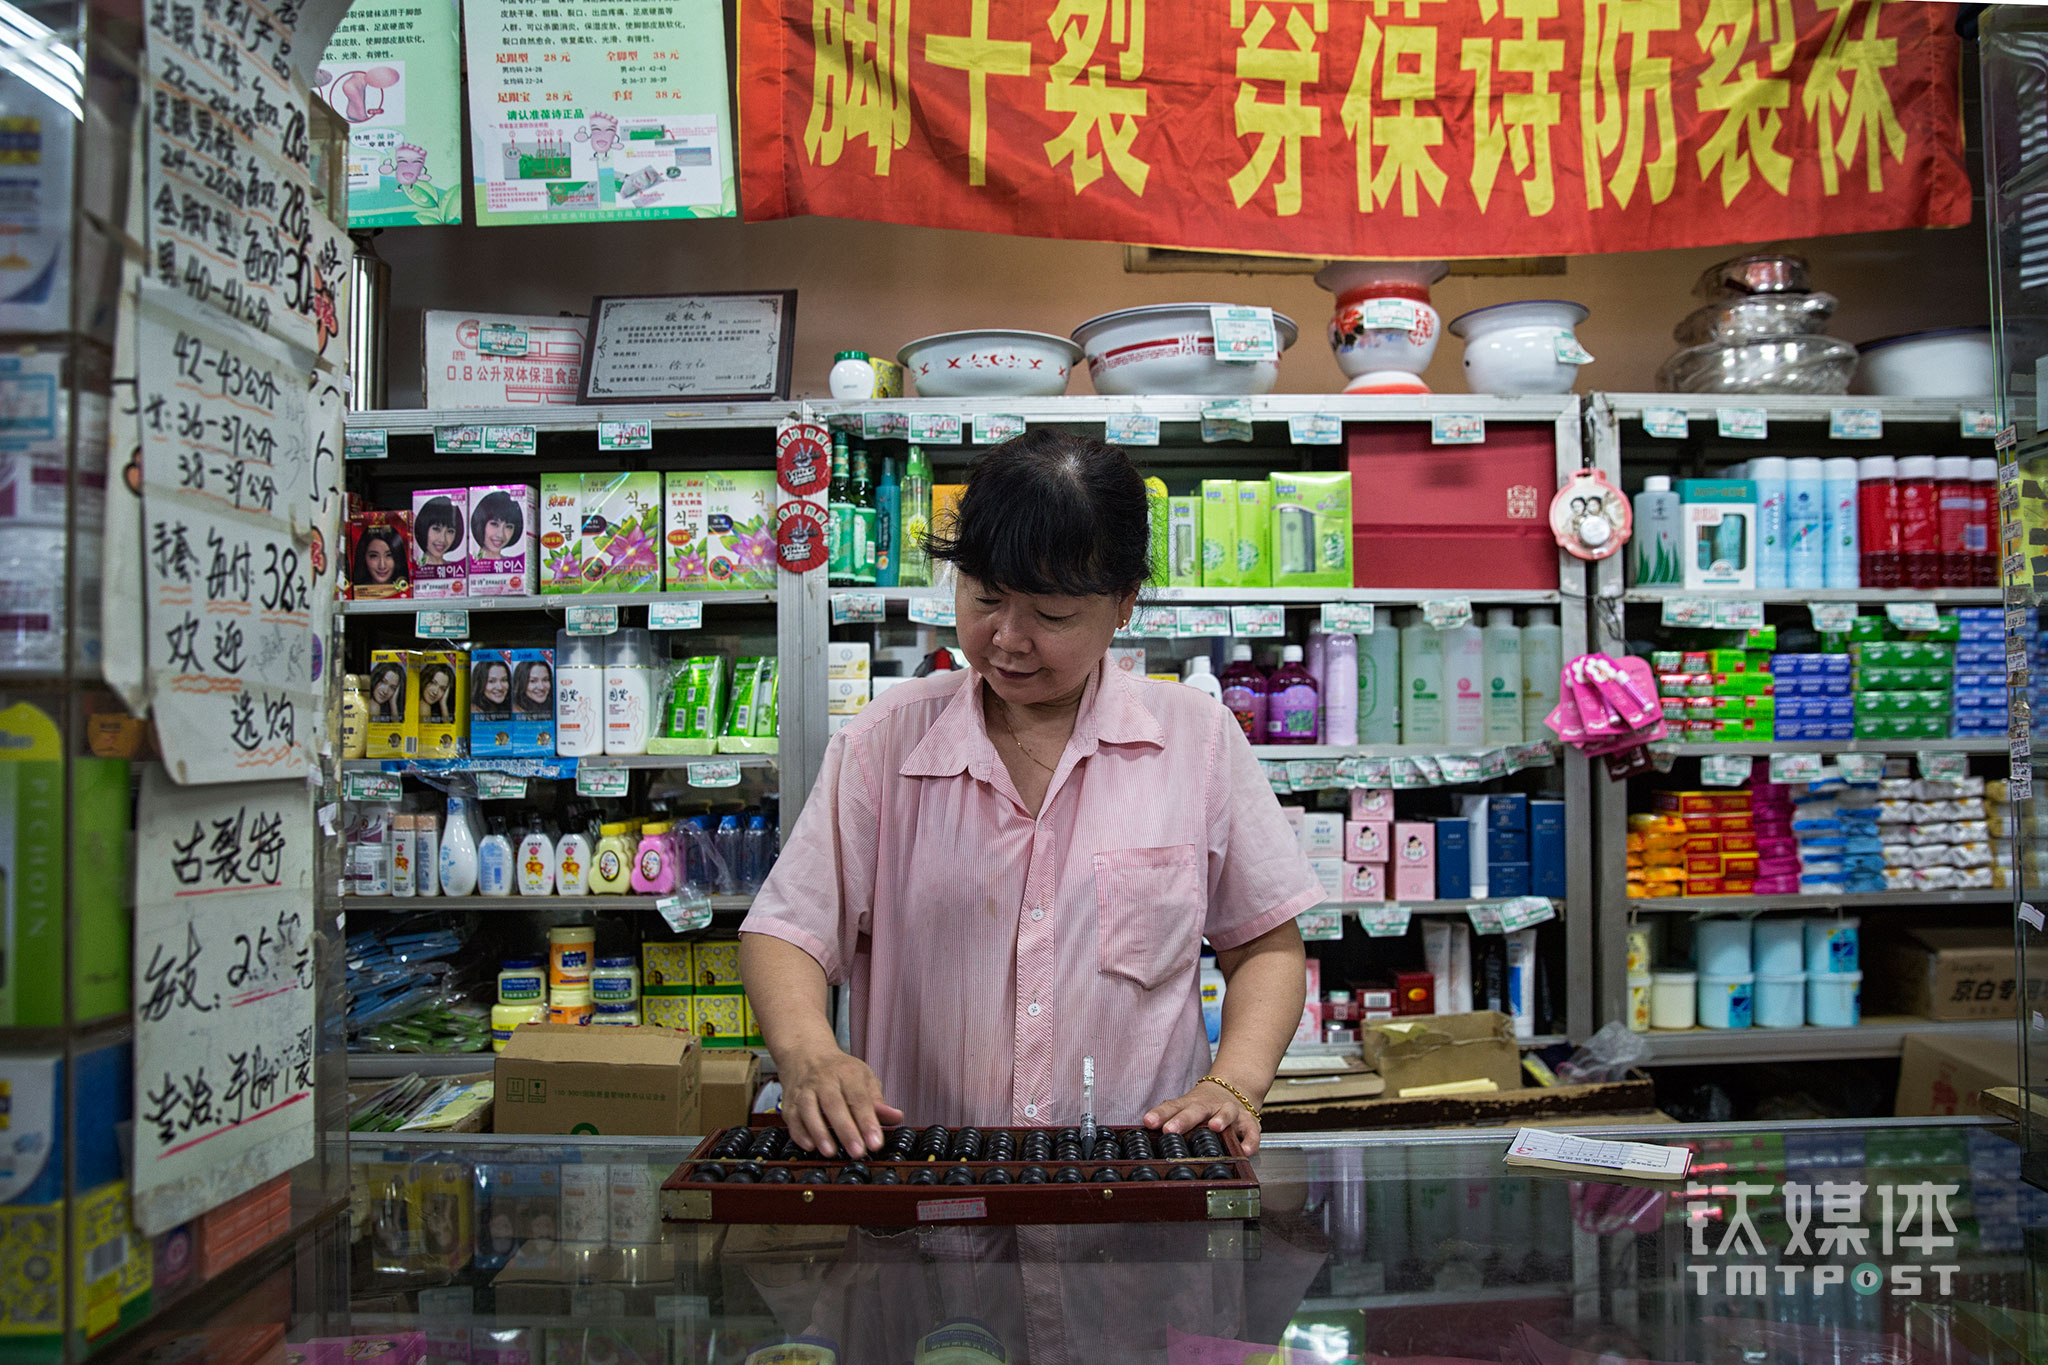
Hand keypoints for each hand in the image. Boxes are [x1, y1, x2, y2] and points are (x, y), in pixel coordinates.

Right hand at [777, 1043, 902, 1159]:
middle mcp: (824, 1080)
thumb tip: (896, 1117)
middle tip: (857, 1152)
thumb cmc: (840, 1071)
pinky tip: (810, 1146)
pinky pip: (792, 1118)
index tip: (876, 1142)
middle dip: (846, 1130)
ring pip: (809, 1110)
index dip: (868, 1122)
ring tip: (831, 1152)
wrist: (806, 1054)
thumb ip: (878, 1100)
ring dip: (819, 1132)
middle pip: (834, 1105)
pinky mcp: (790, 1102)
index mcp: (847, 1073)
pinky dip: (799, 1132)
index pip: (859, 1099)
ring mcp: (805, 1090)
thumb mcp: (863, 1078)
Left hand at [1143, 1078, 1262, 1154]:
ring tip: (1214, 1127)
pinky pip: (1251, 1131)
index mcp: (1191, 1104)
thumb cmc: (1204, 1105)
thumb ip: (1169, 1118)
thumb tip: (1145, 1131)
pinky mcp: (1249, 1122)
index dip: (1160, 1114)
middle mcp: (1210, 1106)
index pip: (1172, 1107)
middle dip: (1183, 1120)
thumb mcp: (1186, 1107)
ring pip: (1226, 1112)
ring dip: (1221, 1119)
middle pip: (1196, 1110)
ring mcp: (1230, 1111)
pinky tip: (1246, 1150)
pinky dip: (1250, 1140)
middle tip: (1170, 1129)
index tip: (1148, 1121)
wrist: (1235, 1088)